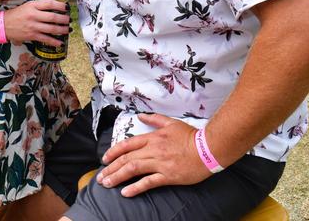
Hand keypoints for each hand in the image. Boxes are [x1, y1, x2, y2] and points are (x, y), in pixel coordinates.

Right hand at [4, 0, 69, 45]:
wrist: (3, 24)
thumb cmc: (17, 14)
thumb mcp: (27, 5)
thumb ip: (39, 6)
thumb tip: (54, 7)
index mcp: (32, 5)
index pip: (49, 4)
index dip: (60, 5)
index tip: (67, 7)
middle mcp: (33, 15)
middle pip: (53, 17)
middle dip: (64, 19)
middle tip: (69, 20)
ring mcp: (33, 26)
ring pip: (51, 28)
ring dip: (62, 30)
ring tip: (68, 29)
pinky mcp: (32, 35)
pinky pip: (46, 39)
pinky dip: (54, 41)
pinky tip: (60, 42)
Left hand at [96, 113, 210, 196]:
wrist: (208, 148)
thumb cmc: (191, 136)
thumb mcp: (171, 123)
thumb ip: (154, 119)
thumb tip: (141, 116)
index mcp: (153, 137)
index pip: (127, 144)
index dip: (114, 152)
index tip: (104, 159)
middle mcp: (153, 150)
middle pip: (127, 158)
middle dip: (111, 168)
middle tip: (101, 177)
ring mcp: (160, 163)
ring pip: (133, 169)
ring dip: (118, 177)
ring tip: (107, 184)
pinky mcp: (168, 176)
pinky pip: (149, 182)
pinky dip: (136, 187)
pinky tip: (125, 192)